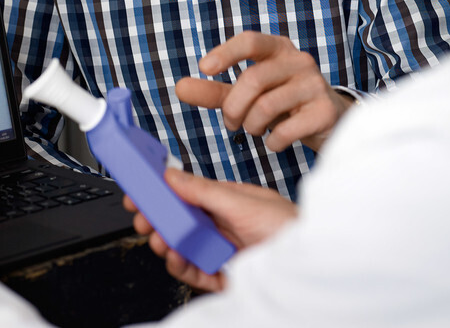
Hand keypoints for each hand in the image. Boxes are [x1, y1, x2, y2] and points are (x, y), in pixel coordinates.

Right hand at [124, 168, 296, 291]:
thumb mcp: (242, 201)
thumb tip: (173, 175)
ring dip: (166, 243)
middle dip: (158, 220)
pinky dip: (181, 266)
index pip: (185, 195)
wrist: (309, 260)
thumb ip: (204, 190)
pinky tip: (175, 257)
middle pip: (180, 223)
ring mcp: (221, 250)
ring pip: (183, 247)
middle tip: (143, 219)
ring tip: (160, 239)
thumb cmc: (287, 225)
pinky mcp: (223, 274)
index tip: (140, 193)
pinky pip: (194, 271)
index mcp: (225, 201)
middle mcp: (221, 225)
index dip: (161, 194)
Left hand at [176, 31, 354, 151]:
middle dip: (233, 107)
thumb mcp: (248, 95)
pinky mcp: (324, 111)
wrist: (331, 121)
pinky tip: (274, 142)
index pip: (250, 41)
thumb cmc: (284, 101)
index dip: (226, 52)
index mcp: (279, 49)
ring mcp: (315, 85)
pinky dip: (272, 141)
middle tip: (230, 124)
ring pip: (267, 105)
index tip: (204, 68)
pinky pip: (287, 129)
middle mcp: (299, 61)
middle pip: (253, 78)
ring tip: (253, 130)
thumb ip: (215, 91)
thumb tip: (179, 88)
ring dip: (251, 125)